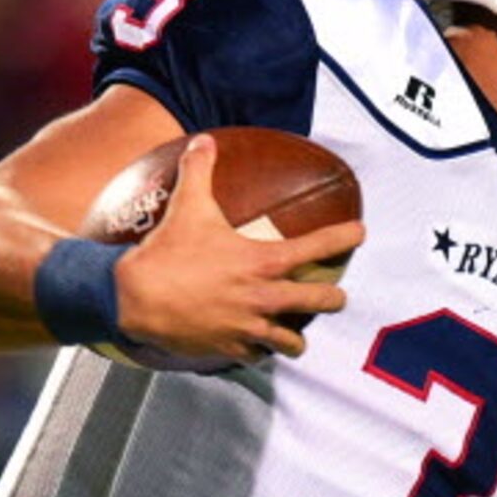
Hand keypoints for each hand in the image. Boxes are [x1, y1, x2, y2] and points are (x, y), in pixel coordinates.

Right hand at [112, 134, 365, 363]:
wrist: (136, 296)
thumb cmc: (168, 251)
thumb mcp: (187, 205)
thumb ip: (200, 170)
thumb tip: (203, 140)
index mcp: (263, 261)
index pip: (317, 247)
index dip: (343, 238)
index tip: (360, 233)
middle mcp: (265, 297)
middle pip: (320, 301)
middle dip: (333, 299)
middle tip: (336, 296)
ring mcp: (250, 327)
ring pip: (293, 342)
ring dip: (296, 339)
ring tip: (296, 339)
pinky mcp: (230, 348)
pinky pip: (257, 356)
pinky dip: (258, 352)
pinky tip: (256, 348)